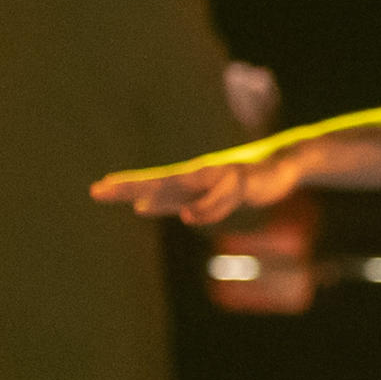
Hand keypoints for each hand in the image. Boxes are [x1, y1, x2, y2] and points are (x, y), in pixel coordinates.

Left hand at [92, 140, 313, 224]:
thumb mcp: (212, 195)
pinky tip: (188, 215)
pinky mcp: (243, 182)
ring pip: (187, 187)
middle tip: (100, 191)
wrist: (282, 164)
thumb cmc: (241, 180)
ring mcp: (220, 176)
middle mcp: (199, 174)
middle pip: (160, 180)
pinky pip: (221, 196)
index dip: (126, 185)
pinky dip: (205, 206)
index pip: (153, 181)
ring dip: (163, 196)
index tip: (98, 189)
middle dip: (132, 187)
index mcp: (190, 179)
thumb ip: (187, 202)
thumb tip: (156, 208)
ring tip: (138, 208)